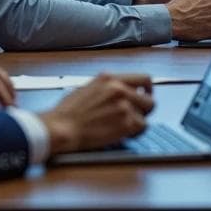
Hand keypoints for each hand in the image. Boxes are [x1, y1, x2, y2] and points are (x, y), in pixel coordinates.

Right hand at [39, 73, 154, 153]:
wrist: (62, 127)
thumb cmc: (68, 112)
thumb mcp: (88, 87)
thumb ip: (107, 87)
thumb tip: (121, 90)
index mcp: (109, 78)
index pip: (143, 78)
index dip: (147, 89)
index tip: (145, 95)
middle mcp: (119, 89)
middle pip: (149, 99)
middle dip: (144, 109)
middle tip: (136, 115)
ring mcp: (124, 106)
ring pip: (146, 115)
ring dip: (138, 121)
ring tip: (125, 126)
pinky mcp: (125, 124)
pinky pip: (141, 127)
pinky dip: (134, 132)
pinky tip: (123, 133)